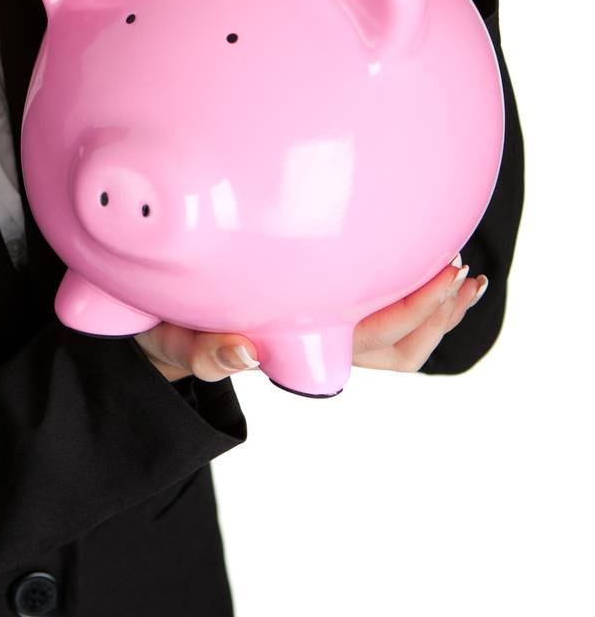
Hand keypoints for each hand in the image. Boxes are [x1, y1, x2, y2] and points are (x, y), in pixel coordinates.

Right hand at [134, 257, 490, 381]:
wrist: (154, 327)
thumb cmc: (169, 330)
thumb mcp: (175, 341)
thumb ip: (206, 352)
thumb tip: (246, 351)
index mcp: (296, 351)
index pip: (372, 339)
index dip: (415, 311)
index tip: (443, 274)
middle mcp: (317, 347)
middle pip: (400, 348)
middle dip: (438, 313)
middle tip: (462, 270)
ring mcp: (320, 333)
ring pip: (397, 341)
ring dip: (434, 311)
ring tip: (462, 274)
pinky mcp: (316, 314)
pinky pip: (376, 315)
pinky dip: (409, 296)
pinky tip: (422, 263)